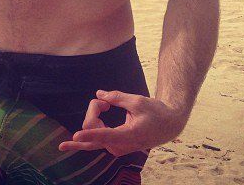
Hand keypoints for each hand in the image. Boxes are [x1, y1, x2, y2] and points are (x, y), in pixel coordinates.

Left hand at [58, 90, 183, 156]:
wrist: (167, 126)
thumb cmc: (155, 112)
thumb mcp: (138, 101)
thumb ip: (117, 98)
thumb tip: (99, 94)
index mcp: (128, 135)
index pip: (104, 135)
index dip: (89, 134)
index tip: (75, 135)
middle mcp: (119, 146)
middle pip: (93, 129)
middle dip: (93, 111)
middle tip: (105, 100)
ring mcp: (115, 148)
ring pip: (92, 132)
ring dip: (94, 115)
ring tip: (106, 104)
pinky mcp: (113, 146)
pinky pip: (96, 136)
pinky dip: (94, 123)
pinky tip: (99, 112)